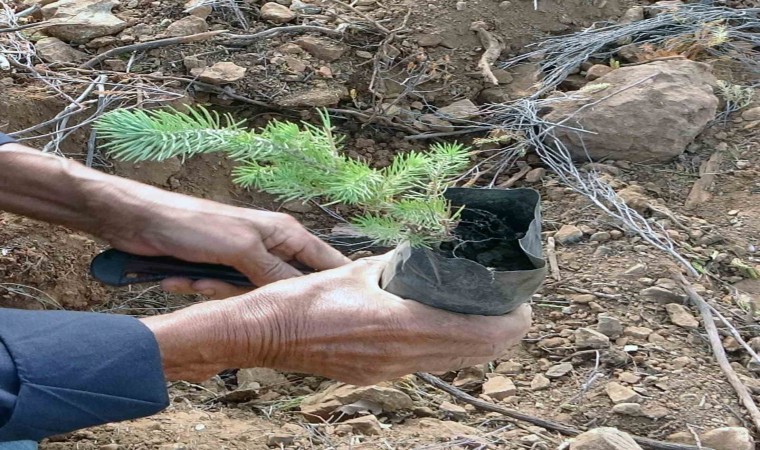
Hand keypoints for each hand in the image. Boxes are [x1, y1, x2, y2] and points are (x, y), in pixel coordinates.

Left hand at [98, 188, 349, 297]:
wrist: (138, 221)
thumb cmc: (194, 225)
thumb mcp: (242, 250)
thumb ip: (276, 273)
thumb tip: (306, 295)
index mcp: (285, 234)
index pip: (326, 262)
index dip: (332, 285)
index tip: (334, 312)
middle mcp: (270, 247)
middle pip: (285, 287)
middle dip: (258, 296)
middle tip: (230, 289)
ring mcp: (243, 261)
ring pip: (251, 295)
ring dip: (219, 292)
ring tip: (196, 279)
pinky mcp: (218, 271)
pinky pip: (222, 293)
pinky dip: (200, 289)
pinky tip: (178, 279)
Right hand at [141, 253, 531, 384]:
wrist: (264, 335)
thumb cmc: (304, 300)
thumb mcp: (356, 270)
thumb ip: (396, 266)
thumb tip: (422, 259)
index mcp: (402, 326)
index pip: (479, 333)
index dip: (511, 321)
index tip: (523, 303)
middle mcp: (402, 357)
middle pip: (475, 353)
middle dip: (502, 334)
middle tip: (513, 309)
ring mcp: (389, 372)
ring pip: (453, 363)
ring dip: (477, 344)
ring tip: (487, 319)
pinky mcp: (376, 375)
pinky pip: (427, 366)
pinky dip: (448, 350)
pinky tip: (444, 331)